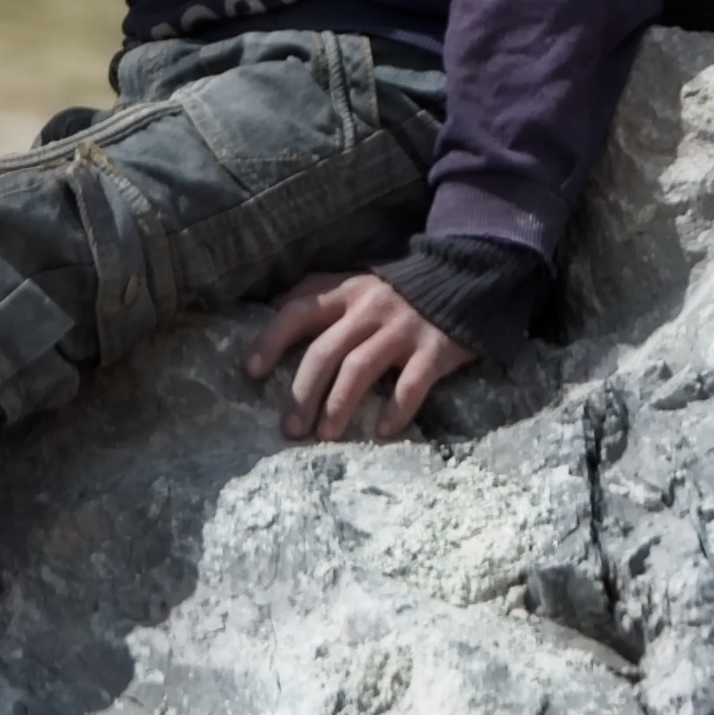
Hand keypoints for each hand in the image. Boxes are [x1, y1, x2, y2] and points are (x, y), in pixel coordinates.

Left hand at [243, 270, 476, 441]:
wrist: (461, 280)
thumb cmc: (396, 289)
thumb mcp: (354, 281)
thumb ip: (317, 289)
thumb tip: (274, 306)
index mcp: (345, 293)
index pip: (298, 312)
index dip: (271, 340)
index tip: (252, 371)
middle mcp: (368, 310)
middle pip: (326, 351)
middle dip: (302, 392)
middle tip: (290, 429)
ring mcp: (402, 329)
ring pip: (361, 368)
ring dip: (339, 405)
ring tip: (326, 434)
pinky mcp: (434, 349)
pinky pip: (412, 383)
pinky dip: (396, 409)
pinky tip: (383, 431)